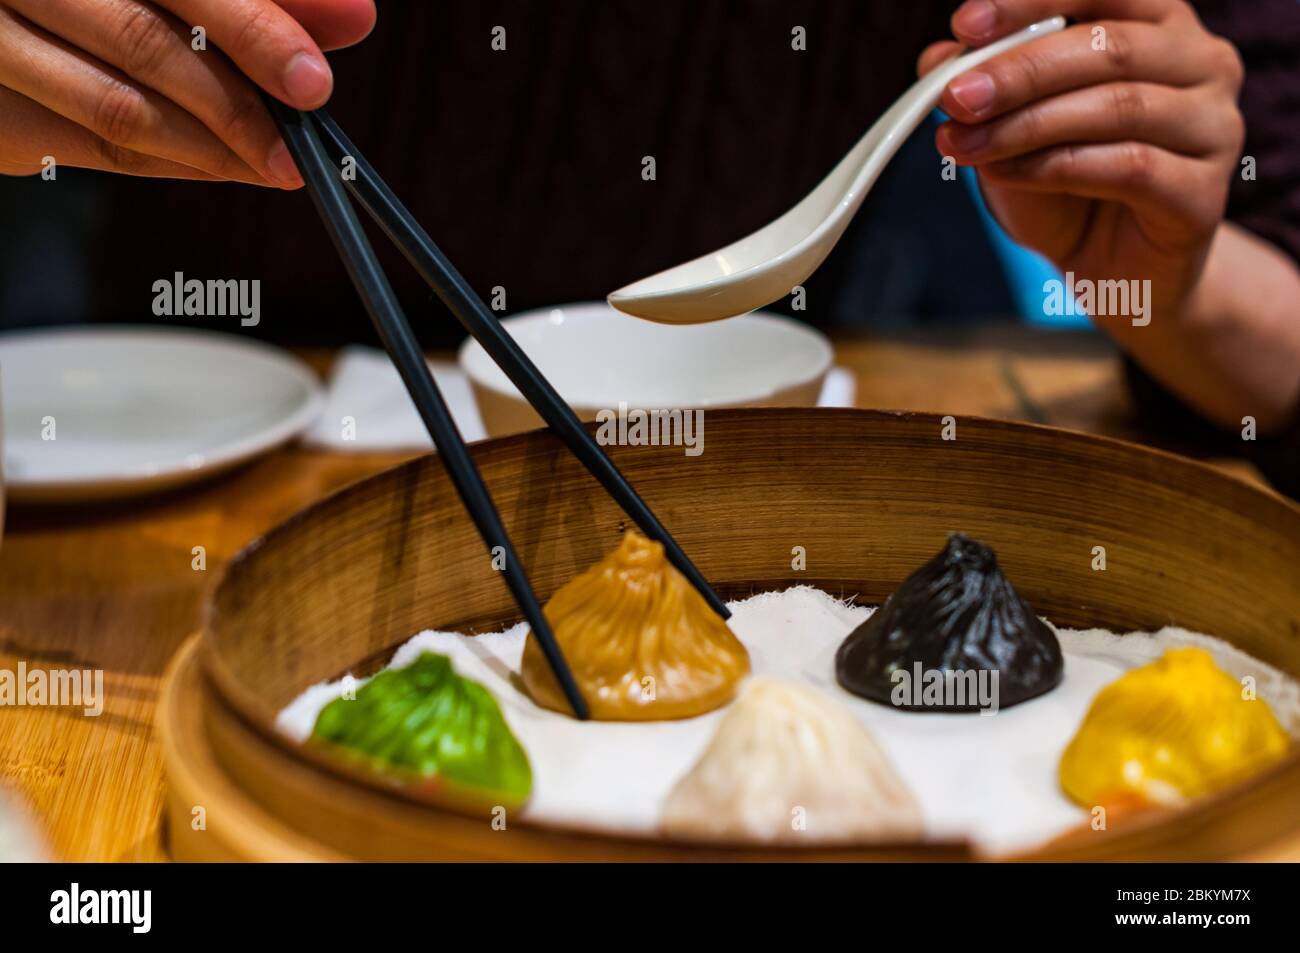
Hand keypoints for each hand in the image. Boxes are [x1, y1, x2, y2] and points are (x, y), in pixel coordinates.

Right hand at [0, 0, 374, 185]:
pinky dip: (171, 162)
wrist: (0, 15)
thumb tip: (350, 17)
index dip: (255, 28)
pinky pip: (91, 146)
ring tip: (277, 165)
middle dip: (242, 102)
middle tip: (302, 143)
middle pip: (149, 44)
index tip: (313, 78)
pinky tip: (221, 165)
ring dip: (214, 149)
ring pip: (121, 108)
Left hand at [920, 0, 1245, 321]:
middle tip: (955, 98)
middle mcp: (1200, 62)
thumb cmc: (1068, 186)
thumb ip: (986, 89)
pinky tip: (1006, 174)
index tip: (964, 27)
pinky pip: (1129, 167)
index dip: (1029, 3)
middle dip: (1019, 72)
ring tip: (964, 146)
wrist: (1115, 271)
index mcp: (1157, 24)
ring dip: (1027, 125)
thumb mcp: (1013, 130)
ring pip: (1117, 107)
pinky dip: (1055, 168)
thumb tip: (937, 59)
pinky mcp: (1204, 192)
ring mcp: (1213, 126)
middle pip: (1109, 47)